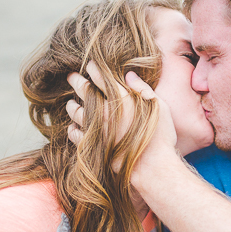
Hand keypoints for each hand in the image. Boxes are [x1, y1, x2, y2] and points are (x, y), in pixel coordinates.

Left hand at [66, 62, 178, 182]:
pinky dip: (72, 129)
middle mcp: (104, 111)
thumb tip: (129, 75)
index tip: (90, 65)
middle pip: (84, 91)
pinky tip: (73, 127)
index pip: (102, 78)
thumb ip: (143, 89)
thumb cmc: (160, 136)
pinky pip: (75, 134)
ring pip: (76, 112)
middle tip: (71, 76)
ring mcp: (96, 128)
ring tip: (70, 103)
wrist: (151, 166)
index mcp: (120, 98)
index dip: (94, 69)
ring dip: (72, 106)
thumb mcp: (160, 107)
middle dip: (76, 81)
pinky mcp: (92, 145)